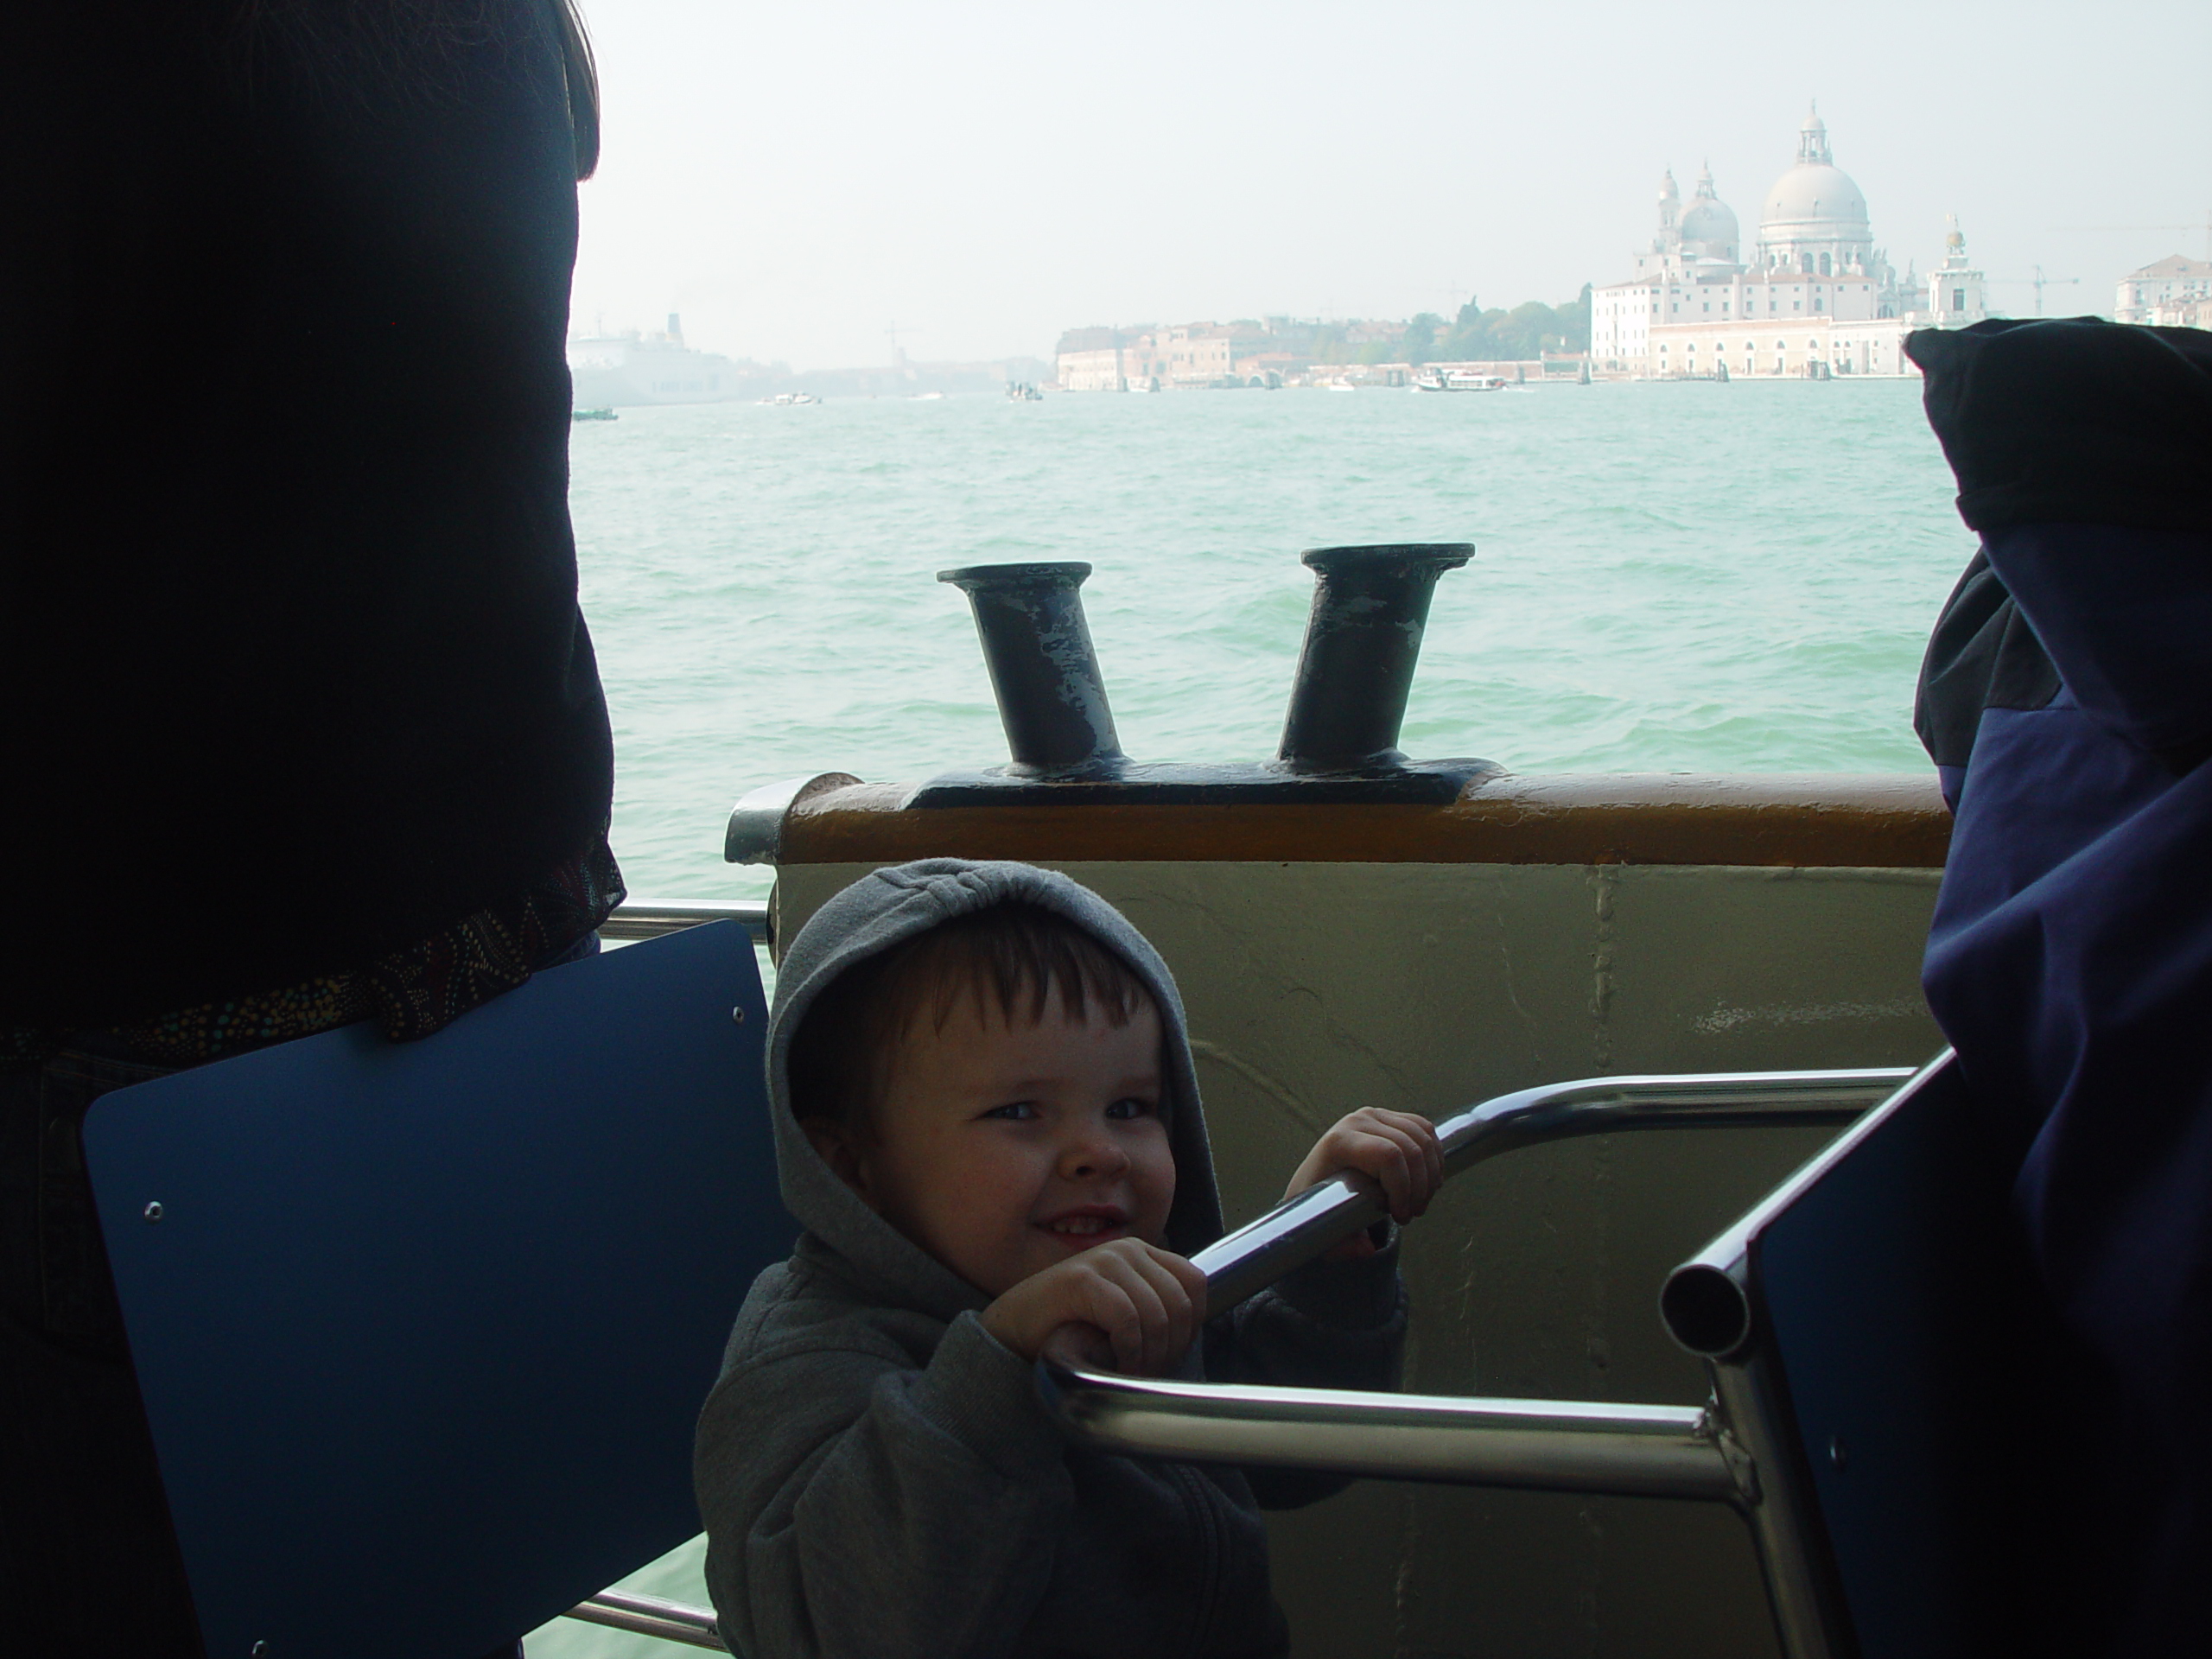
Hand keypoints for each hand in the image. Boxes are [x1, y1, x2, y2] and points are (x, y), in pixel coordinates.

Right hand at [981, 1238, 1206, 1376]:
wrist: (1012, 1330)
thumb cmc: (1069, 1325)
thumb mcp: (1121, 1309)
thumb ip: (1153, 1307)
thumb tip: (1192, 1332)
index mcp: (1141, 1253)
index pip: (1195, 1283)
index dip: (1192, 1324)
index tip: (1171, 1354)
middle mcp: (1127, 1249)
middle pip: (1180, 1302)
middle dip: (1171, 1346)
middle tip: (1150, 1371)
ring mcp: (1103, 1260)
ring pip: (1157, 1313)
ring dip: (1150, 1354)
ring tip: (1133, 1371)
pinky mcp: (1081, 1279)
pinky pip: (1127, 1318)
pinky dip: (1129, 1349)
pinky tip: (1118, 1363)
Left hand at [1285, 1109, 1443, 1247]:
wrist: (1314, 1180)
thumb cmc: (1317, 1204)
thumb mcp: (1322, 1230)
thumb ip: (1343, 1246)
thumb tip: (1367, 1250)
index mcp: (1339, 1141)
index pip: (1389, 1156)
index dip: (1403, 1188)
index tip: (1400, 1216)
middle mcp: (1358, 1121)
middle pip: (1411, 1148)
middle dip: (1420, 1187)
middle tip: (1413, 1213)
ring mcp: (1375, 1115)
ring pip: (1424, 1139)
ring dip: (1431, 1175)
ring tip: (1419, 1202)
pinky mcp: (1390, 1117)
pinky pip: (1426, 1130)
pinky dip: (1434, 1157)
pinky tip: (1427, 1182)